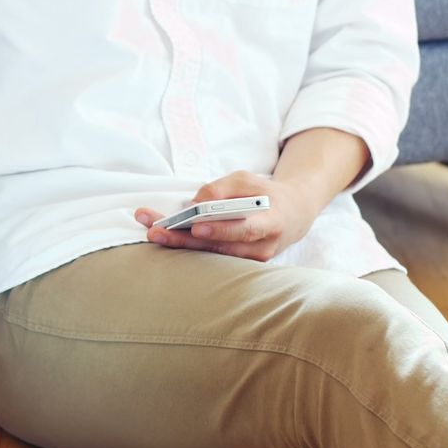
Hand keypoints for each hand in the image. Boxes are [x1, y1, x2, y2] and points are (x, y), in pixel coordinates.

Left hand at [134, 171, 323, 261]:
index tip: (195, 225)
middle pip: (220, 247)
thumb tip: (195, 203)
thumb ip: (222, 189)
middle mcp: (262, 248)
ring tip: (153, 233)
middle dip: (185, 240)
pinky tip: (167, 240)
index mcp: (271, 222)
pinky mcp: (240, 266)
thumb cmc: (266, 195)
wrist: (293, 215)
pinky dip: (188, 249)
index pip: (245, 229)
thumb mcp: (248, 181)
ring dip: (179, 245)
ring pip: (211, 256)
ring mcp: (250, 261)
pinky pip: (211, 259)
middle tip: (156, 232)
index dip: (220, 229)